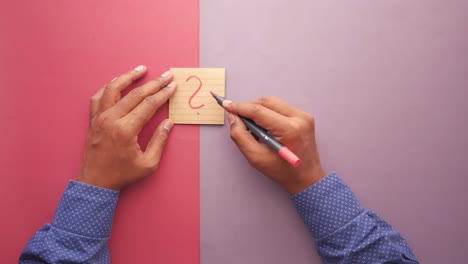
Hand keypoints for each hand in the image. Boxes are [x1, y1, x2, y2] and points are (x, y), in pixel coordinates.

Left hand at [77, 65, 175, 189]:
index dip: (163, 94)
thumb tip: (168, 122)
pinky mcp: (92, 120)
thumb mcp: (147, 164)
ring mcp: (99, 118)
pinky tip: (117, 82)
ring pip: (114, 89)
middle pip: (135, 94)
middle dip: (154, 83)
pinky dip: (109, 87)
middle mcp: (111, 119)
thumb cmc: (122, 175)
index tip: (173, 86)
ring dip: (129, 76)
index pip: (148, 105)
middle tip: (167, 74)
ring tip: (142, 69)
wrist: (95, 183)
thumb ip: (159, 141)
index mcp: (126, 130)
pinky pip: (99, 96)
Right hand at [222, 96, 325, 194]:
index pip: (258, 111)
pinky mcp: (304, 116)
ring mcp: (304, 116)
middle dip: (248, 106)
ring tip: (250, 124)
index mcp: (289, 129)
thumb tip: (232, 117)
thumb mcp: (256, 157)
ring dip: (258, 109)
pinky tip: (264, 125)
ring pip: (273, 102)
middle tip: (236, 116)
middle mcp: (299, 118)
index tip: (226, 104)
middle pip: (266, 101)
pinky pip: (281, 107)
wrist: (306, 178)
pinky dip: (268, 112)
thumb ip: (240, 136)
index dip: (239, 107)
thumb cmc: (282, 171)